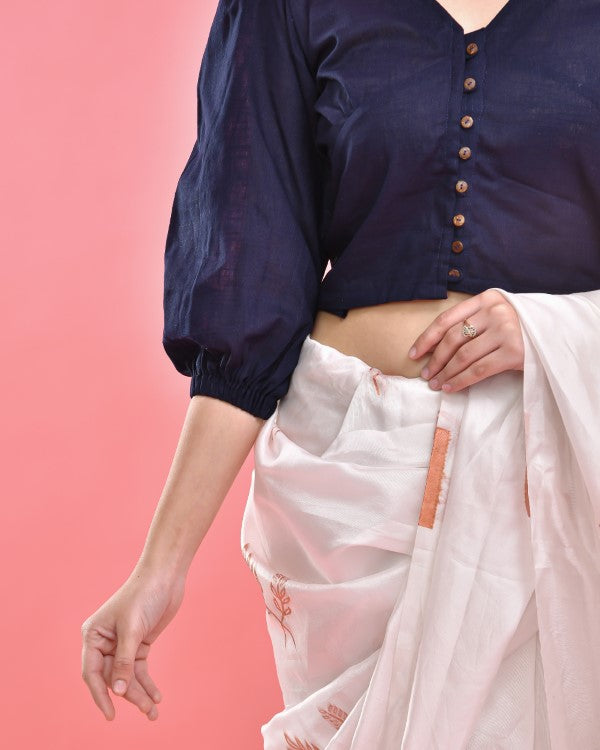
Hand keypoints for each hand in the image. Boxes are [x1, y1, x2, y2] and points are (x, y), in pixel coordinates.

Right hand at [81, 566, 185, 720]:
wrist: (165, 576)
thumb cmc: (144, 595)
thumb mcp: (132, 629)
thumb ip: (124, 661)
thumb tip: (118, 691)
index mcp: (94, 635)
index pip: (92, 673)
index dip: (100, 695)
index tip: (110, 714)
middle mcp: (105, 642)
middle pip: (113, 678)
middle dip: (129, 695)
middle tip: (148, 711)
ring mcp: (122, 644)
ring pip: (127, 677)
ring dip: (139, 693)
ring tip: (153, 711)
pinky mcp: (138, 643)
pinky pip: (138, 669)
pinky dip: (146, 683)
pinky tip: (155, 696)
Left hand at [407, 289, 523, 392]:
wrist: (558, 333)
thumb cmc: (521, 326)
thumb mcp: (498, 313)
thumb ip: (473, 320)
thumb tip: (436, 347)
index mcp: (486, 299)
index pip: (447, 319)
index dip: (427, 338)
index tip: (414, 354)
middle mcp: (495, 312)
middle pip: (453, 339)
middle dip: (435, 359)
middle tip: (426, 375)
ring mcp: (506, 331)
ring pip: (464, 357)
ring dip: (445, 373)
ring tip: (436, 384)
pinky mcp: (514, 352)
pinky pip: (479, 370)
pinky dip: (461, 381)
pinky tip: (451, 388)